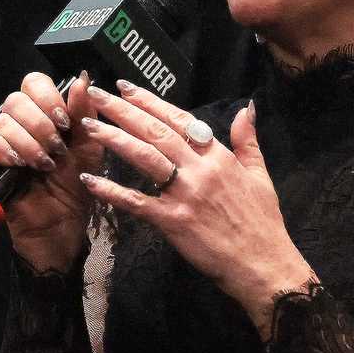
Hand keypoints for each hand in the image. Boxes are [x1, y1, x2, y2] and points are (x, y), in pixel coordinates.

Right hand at [0, 71, 100, 270]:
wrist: (63, 224)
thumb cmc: (76, 186)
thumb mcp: (89, 147)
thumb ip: (85, 112)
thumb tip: (83, 78)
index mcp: (42, 114)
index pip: (34, 83)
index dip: (47, 96)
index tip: (65, 121)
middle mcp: (18, 124)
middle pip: (15, 99)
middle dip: (40, 123)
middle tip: (56, 149)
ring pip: (1, 120)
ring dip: (27, 141)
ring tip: (43, 164)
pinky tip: (16, 162)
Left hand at [76, 81, 314, 325]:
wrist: (263, 264)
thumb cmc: (262, 223)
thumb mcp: (260, 176)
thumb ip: (247, 141)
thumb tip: (246, 108)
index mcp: (219, 156)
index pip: (179, 120)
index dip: (151, 102)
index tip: (127, 88)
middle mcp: (200, 170)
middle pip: (156, 132)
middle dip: (124, 110)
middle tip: (99, 95)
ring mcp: (185, 195)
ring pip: (145, 157)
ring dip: (114, 138)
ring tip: (90, 124)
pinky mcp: (173, 221)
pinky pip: (137, 202)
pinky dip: (112, 191)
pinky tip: (91, 180)